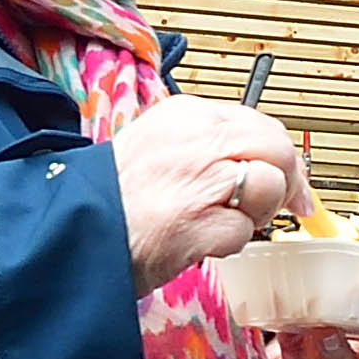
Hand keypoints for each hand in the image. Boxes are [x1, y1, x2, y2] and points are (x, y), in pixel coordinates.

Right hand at [113, 97, 312, 286]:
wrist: (72, 230)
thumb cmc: (113, 194)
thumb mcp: (159, 145)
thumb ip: (207, 145)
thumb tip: (258, 161)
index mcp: (187, 114)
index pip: (261, 124)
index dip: (279, 156)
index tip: (285, 178)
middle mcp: (198, 139)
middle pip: (277, 150)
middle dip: (286, 183)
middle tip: (279, 208)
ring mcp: (200, 179)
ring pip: (268, 187)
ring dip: (254, 215)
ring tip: (217, 223)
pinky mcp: (199, 222)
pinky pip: (244, 232)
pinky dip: (228, 244)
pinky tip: (196, 243)